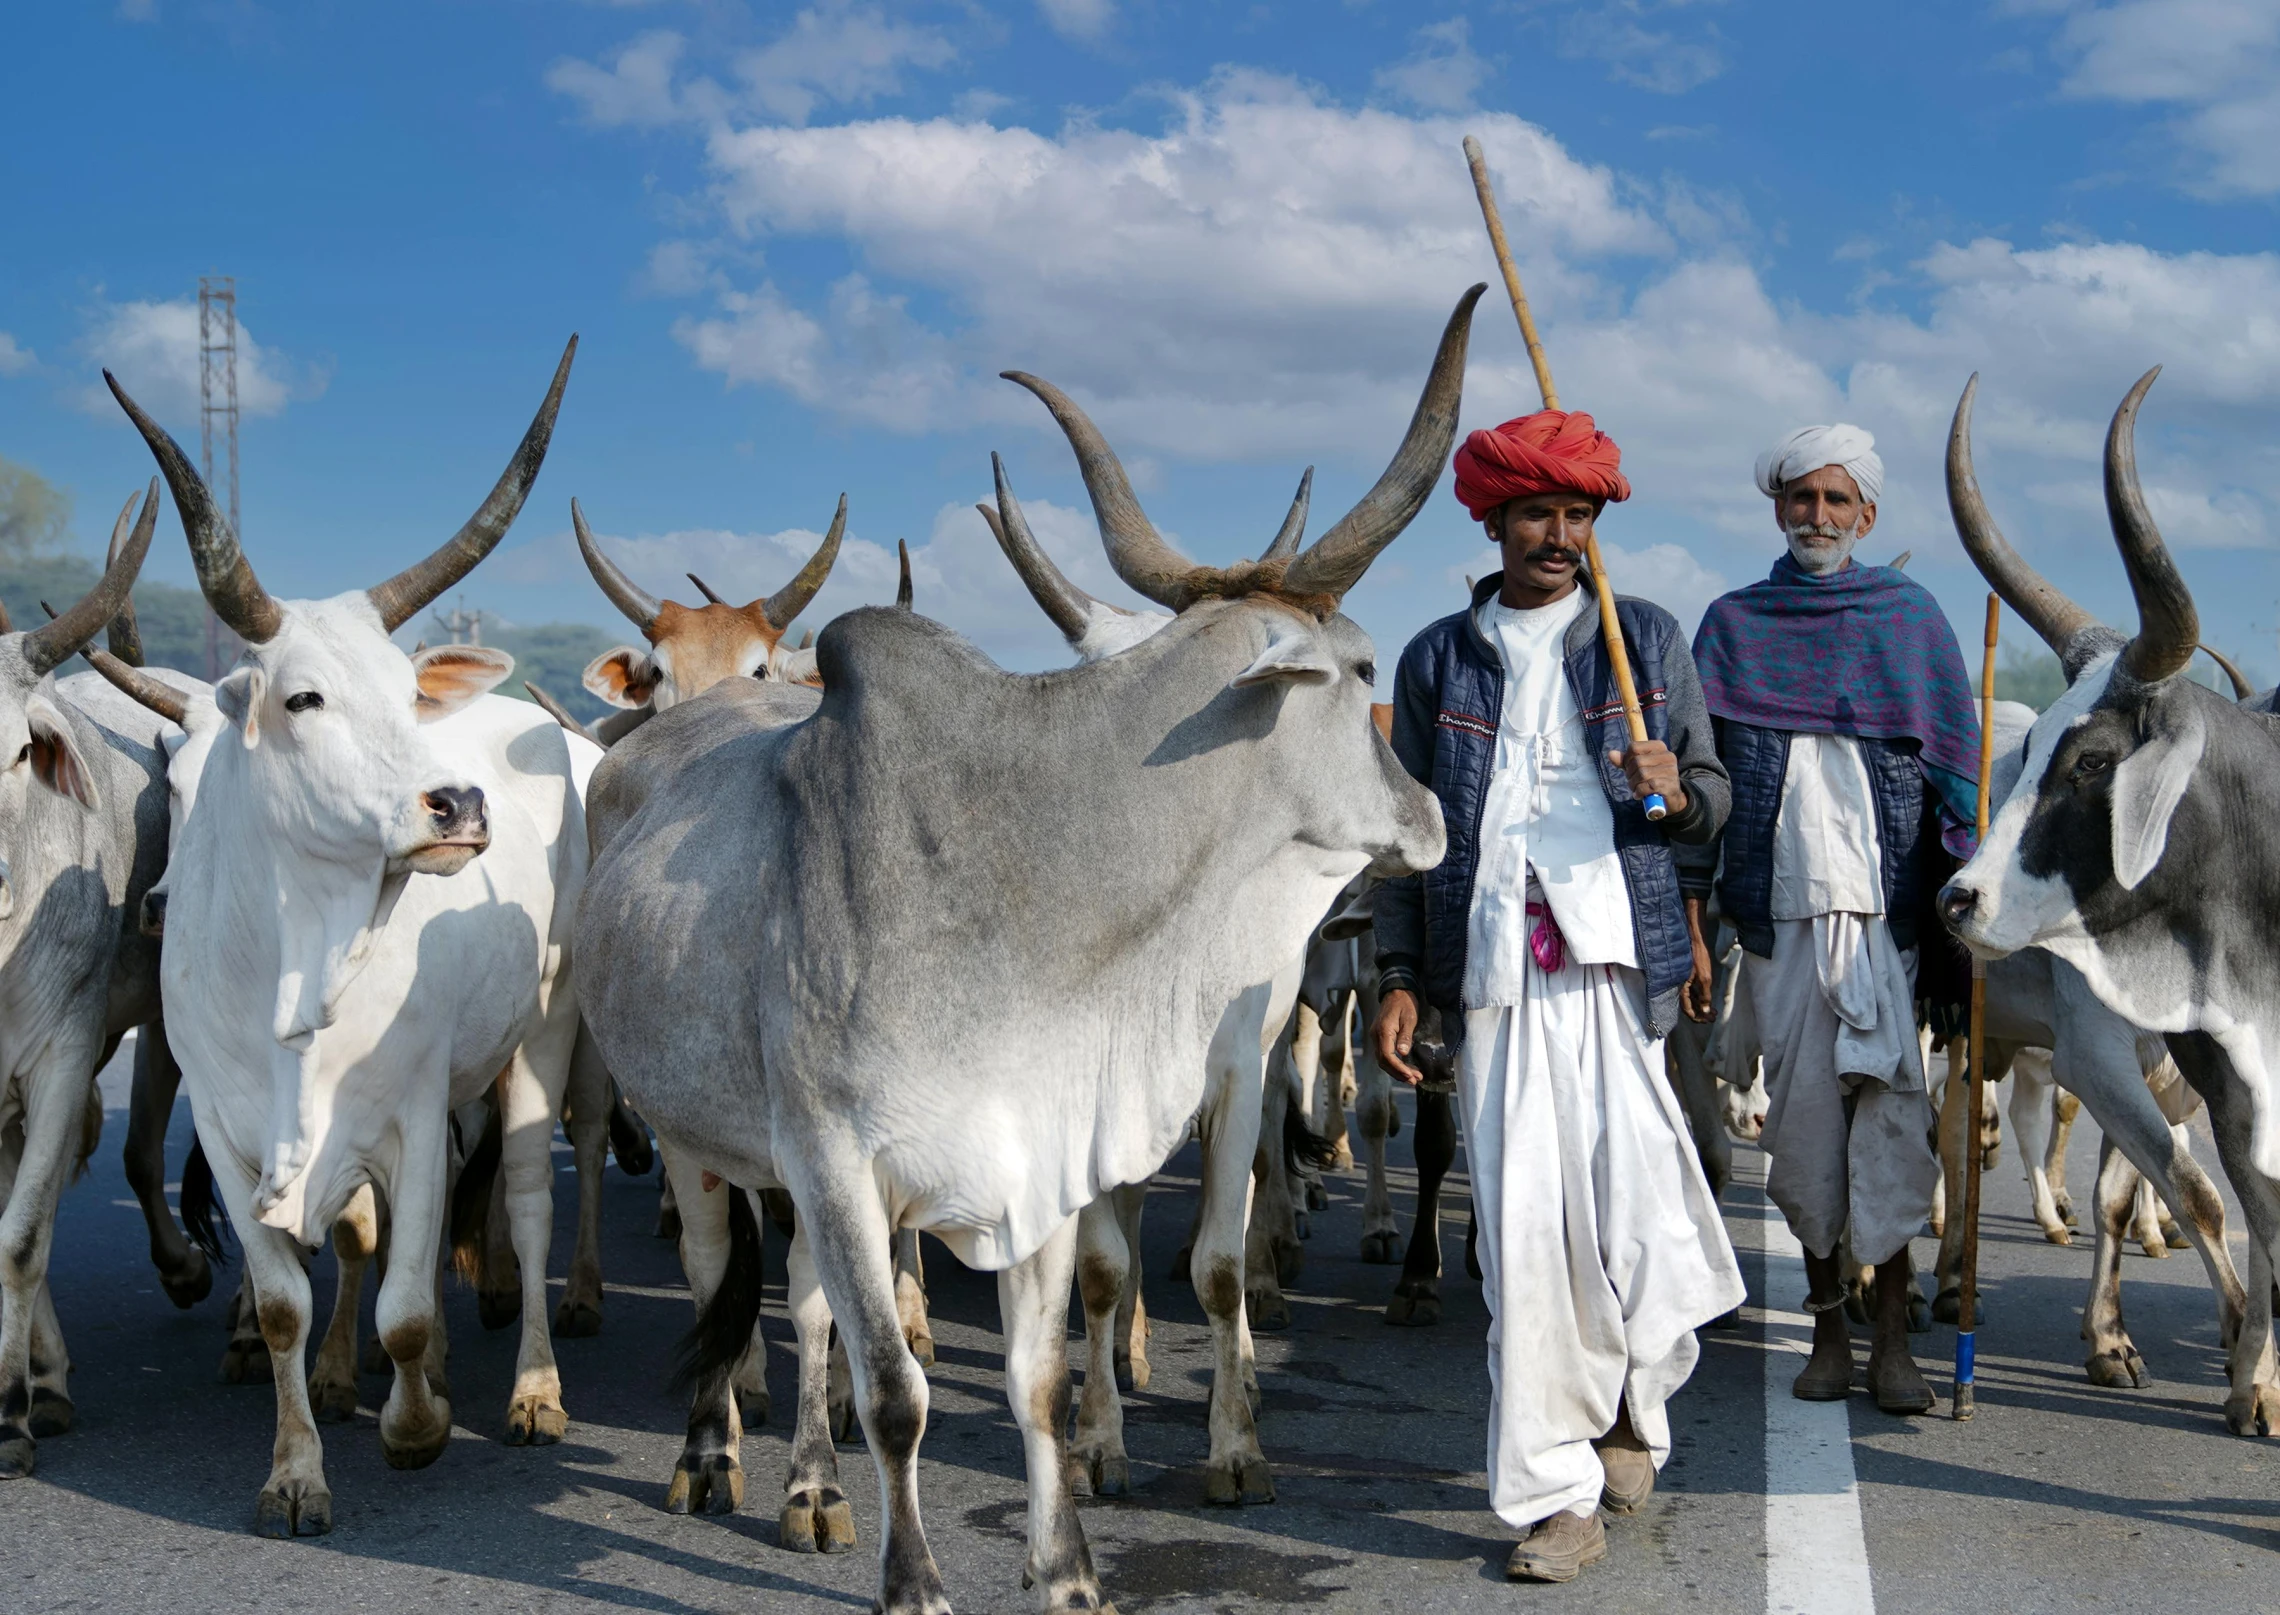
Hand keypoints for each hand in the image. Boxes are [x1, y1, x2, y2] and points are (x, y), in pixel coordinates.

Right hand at [1371, 988, 1422, 1084]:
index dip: (1398, 1068)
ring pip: (1383, 1060)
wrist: (1397, 990)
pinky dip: (1394, 1064)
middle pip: (1383, 1061)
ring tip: (1413, 1078)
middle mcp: (1376, 1036)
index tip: (1411, 1076)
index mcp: (1383, 1031)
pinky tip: (1405, 1068)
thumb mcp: (1409, 1018)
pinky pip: (1385, 1055)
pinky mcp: (1380, 1037)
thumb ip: (1405, 1036)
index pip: (1387, 1056)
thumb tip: (1402, 1054)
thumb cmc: (1405, 1003)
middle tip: (1415, 1081)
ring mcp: (1376, 1037)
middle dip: (1398, 1073)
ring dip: (1397, 1071)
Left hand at [1608, 738, 1685, 815]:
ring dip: (1634, 784)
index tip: (1630, 768)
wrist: (1671, 797)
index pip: (1634, 747)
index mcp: (1659, 747)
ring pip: (1642, 774)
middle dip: (1630, 774)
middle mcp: (1667, 756)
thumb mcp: (1637, 767)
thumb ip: (1624, 760)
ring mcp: (1670, 770)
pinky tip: (1640, 795)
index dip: (1626, 759)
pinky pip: (1646, 786)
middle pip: (1637, 761)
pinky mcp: (1669, 785)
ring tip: (1636, 788)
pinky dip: (1639, 792)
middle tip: (1633, 781)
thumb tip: (1611, 754)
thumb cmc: (1652, 778)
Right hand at [1682, 895, 1714, 1022]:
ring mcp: (1685, 981)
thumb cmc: (1697, 956)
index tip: (1710, 1020)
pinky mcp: (1688, 975)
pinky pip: (1693, 991)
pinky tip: (1708, 997)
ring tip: (1714, 1010)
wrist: (1694, 938)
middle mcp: (1681, 987)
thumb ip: (1704, 994)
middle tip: (1714, 1017)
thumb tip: (1705, 1010)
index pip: (1688, 1010)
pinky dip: (1701, 997)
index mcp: (1682, 989)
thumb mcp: (1704, 977)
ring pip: (1692, 999)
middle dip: (1702, 1014)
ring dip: (1702, 1006)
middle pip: (1690, 1007)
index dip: (1699, 1018)